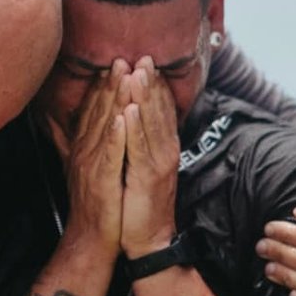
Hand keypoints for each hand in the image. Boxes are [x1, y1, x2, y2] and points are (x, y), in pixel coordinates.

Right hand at [48, 60, 128, 248]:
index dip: (103, 86)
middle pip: (98, 112)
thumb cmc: (94, 204)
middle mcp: (84, 151)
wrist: (91, 239)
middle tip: (122, 58)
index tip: (114, 63)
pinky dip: (115, 134)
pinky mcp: (101, 180)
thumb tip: (72, 125)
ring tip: (125, 75)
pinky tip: (123, 117)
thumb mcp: (84, 168)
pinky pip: (109, 154)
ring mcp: (91, 164)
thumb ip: (78, 144)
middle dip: (110, 83)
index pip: (93, 111)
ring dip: (114, 99)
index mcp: (83, 147)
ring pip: (104, 125)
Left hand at [120, 58, 179, 258]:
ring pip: (150, 124)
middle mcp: (165, 151)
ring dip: (144, 97)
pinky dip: (136, 127)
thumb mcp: (140, 168)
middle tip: (144, 55)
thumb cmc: (139, 204)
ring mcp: (158, 163)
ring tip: (137, 72)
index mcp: (163, 147)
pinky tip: (130, 109)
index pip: (161, 110)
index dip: (154, 85)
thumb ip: (139, 144)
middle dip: (150, 82)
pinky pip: (139, 148)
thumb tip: (132, 121)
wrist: (147, 239)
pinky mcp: (147, 177)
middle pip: (158, 111)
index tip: (146, 60)